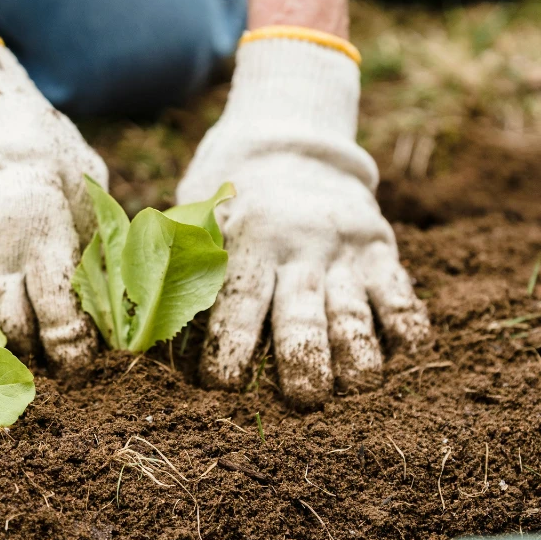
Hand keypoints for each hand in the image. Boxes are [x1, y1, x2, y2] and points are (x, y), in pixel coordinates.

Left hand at [177, 34, 428, 406]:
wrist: (291, 139)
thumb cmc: (228, 197)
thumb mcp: (195, 216)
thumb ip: (171, 265)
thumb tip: (133, 330)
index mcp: (244, 238)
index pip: (237, 301)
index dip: (229, 348)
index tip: (220, 385)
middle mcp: (297, 245)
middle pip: (302, 315)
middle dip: (303, 362)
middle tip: (304, 400)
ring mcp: (343, 248)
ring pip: (354, 312)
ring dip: (357, 356)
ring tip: (355, 386)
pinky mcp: (380, 248)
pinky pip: (401, 292)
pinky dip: (406, 324)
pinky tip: (404, 352)